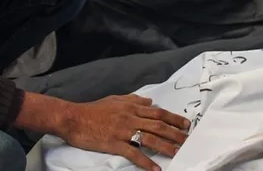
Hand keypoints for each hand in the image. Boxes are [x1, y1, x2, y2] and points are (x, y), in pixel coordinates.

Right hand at [60, 95, 189, 170]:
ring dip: (166, 147)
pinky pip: (133, 154)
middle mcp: (130, 117)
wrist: (74, 118)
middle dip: (175, 133)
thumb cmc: (93, 109)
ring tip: (178, 153)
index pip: (157, 112)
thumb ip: (133, 100)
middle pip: (158, 126)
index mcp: (130, 106)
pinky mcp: (114, 143)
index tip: (185, 124)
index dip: (173, 118)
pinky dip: (145, 162)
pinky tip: (155, 168)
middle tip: (188, 140)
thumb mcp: (114, 99)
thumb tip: (150, 101)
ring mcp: (123, 130)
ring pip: (149, 139)